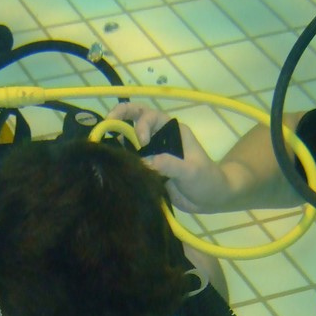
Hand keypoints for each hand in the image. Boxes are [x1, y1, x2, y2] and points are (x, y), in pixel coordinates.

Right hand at [106, 102, 228, 212]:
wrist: (210, 199)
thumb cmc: (207, 180)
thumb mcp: (191, 172)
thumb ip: (170, 165)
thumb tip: (146, 161)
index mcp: (174, 131)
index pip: (152, 117)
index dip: (142, 126)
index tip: (143, 143)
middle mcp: (161, 138)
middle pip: (137, 119)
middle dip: (121, 116)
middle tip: (107, 121)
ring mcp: (154, 153)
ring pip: (131, 140)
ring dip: (118, 139)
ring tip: (104, 146)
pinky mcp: (149, 168)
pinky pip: (132, 160)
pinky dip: (121, 159)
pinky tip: (111, 163)